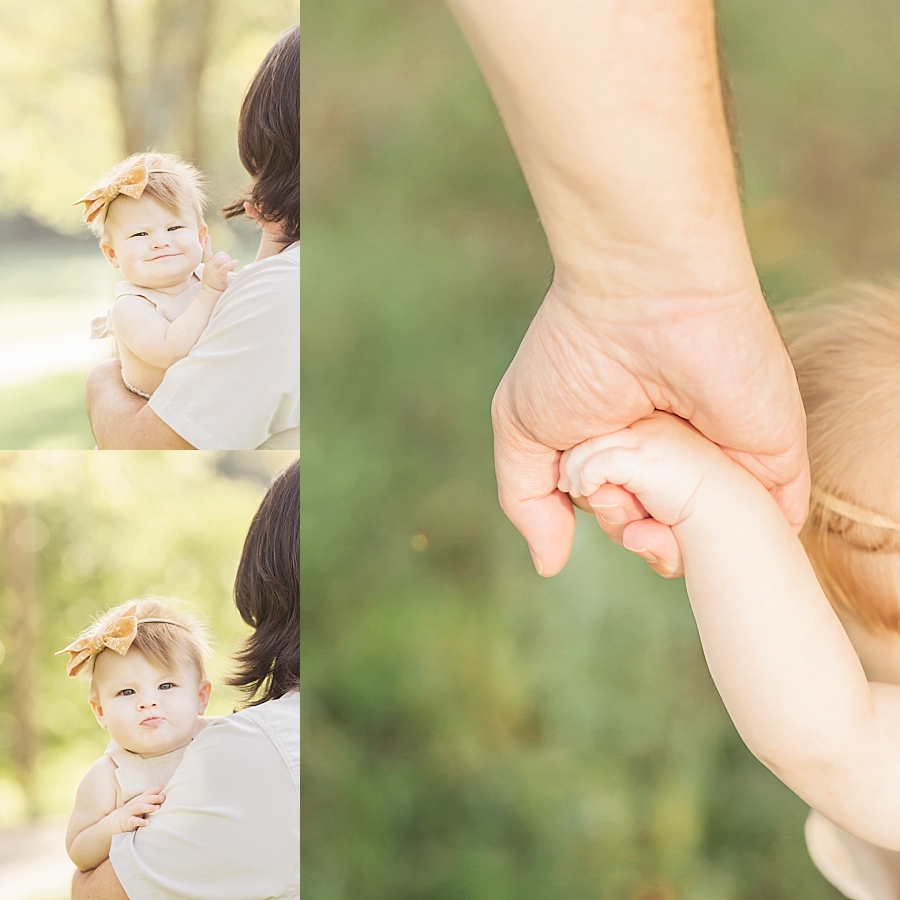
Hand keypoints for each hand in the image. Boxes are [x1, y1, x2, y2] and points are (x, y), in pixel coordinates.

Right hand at [114, 786, 165, 832]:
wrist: (118, 819)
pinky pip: (134, 820)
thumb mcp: (143, 801)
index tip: (167, 787)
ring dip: (149, 807)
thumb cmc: (136, 809)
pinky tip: (147, 823)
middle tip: (163, 798)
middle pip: (146, 799)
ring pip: (140, 808)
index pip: (150, 792)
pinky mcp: (129, 821)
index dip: (157, 789)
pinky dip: (140, 821)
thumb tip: (167, 787)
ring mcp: (132, 811)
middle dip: (155, 798)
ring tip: (157, 808)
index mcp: (142, 798)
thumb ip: (154, 796)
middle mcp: (137, 803)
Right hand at [201, 235, 238, 292]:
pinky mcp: (218, 276)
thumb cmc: (217, 286)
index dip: (207, 243)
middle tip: (231, 267)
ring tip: (232, 270)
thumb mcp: (217, 273)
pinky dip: (230, 264)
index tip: (207, 235)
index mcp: (209, 264)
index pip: (207, 251)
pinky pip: (224, 267)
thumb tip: (235, 262)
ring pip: (221, 258)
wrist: (211, 296)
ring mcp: (213, 270)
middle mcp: (210, 266)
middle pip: (220, 254)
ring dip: (229, 261)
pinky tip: (236, 263)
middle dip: (227, 258)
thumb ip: (223, 266)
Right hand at [493, 280, 807, 577]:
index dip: (608, 520)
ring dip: (674, 540)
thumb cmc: (575, 352)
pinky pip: (765, 526)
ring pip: (708, 539)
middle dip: (634, 531)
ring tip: (655, 494)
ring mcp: (726, 458)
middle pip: (661, 534)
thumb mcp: (523, 429)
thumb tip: (549, 564)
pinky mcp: (774, 459)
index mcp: (628, 446)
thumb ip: (528, 500)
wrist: (644, 298)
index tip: (591, 494)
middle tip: (623, 491)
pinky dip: (732, 538)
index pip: (623, 513)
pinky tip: (701, 516)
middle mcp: (677, 454)